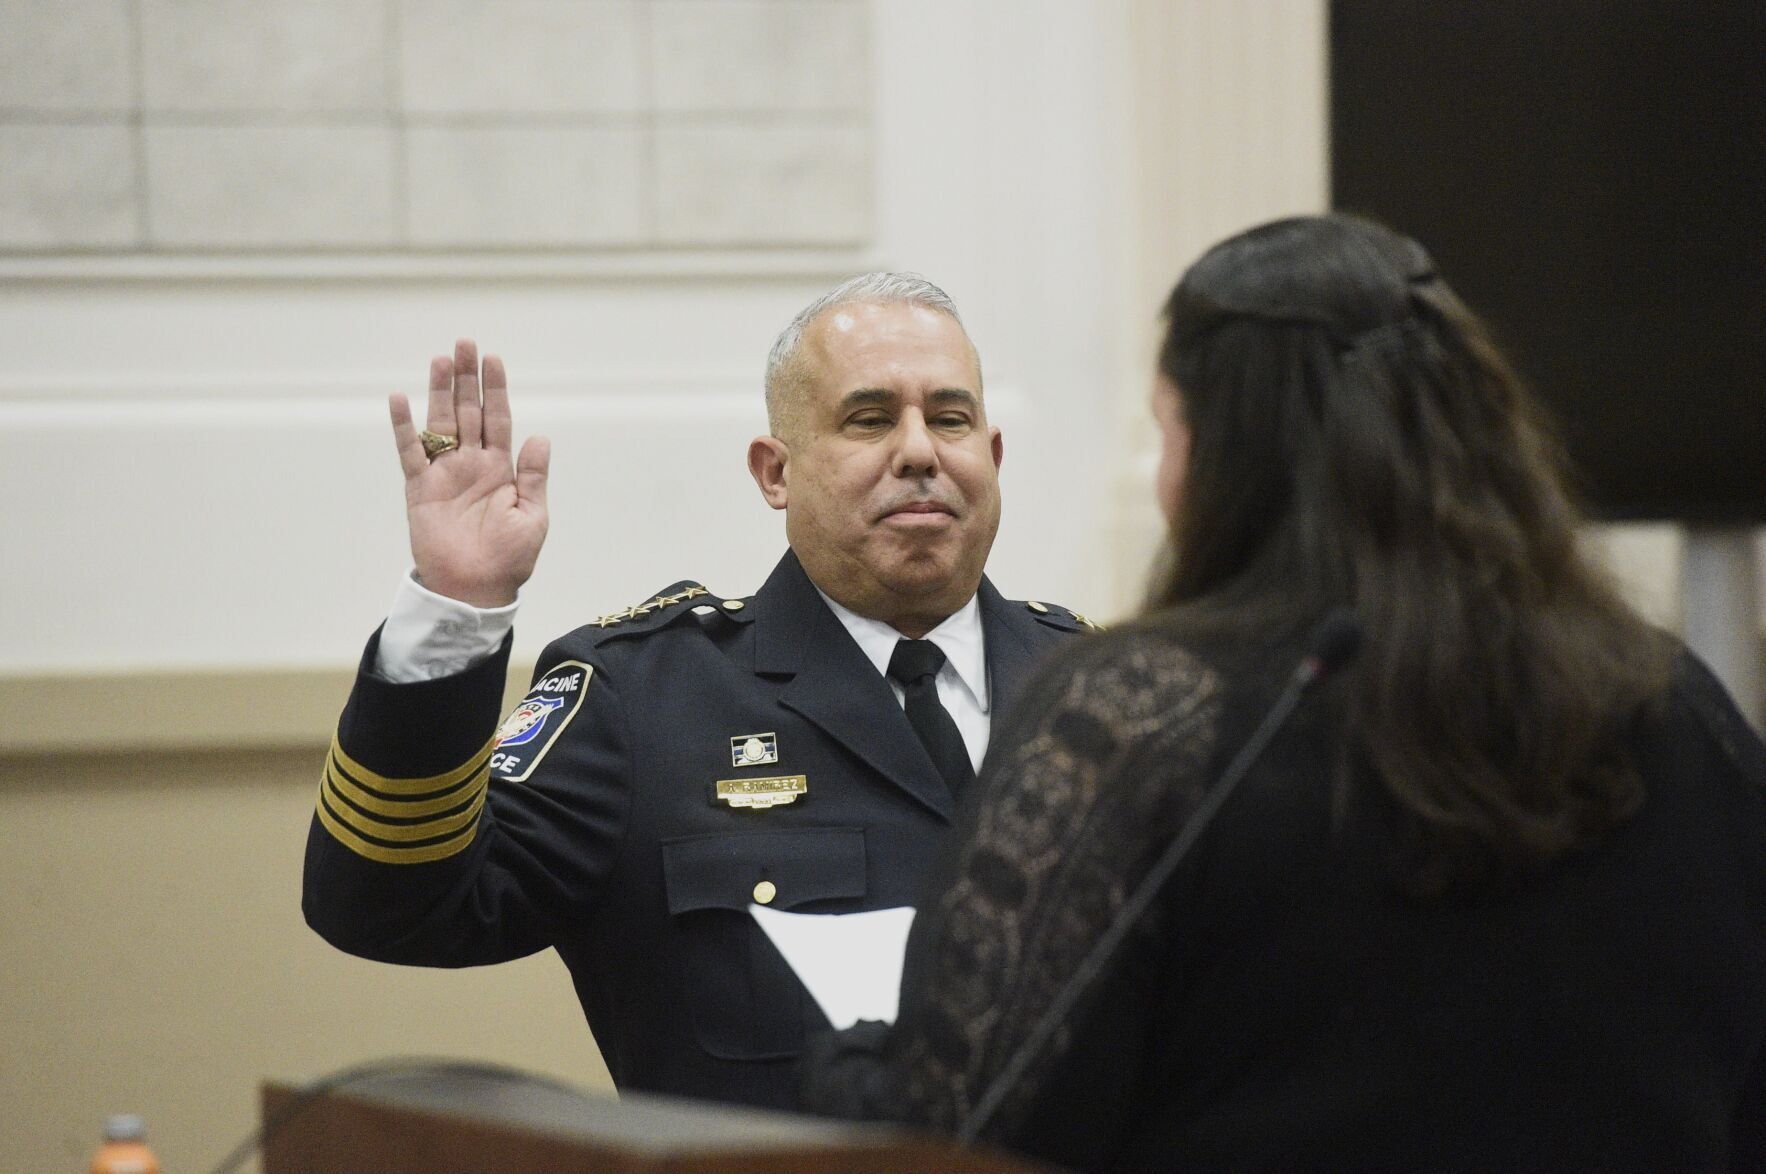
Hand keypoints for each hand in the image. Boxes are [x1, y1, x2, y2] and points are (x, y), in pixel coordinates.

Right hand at [390, 339, 549, 607]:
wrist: (476, 590)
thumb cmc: (509, 559)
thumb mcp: (532, 517)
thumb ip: (532, 476)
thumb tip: (539, 437)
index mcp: (501, 468)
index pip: (498, 419)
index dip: (495, 389)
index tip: (493, 359)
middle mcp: (471, 464)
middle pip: (467, 411)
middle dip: (466, 379)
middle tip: (464, 343)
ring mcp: (445, 473)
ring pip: (439, 423)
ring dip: (439, 391)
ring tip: (441, 360)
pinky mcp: (420, 488)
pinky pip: (410, 452)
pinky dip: (404, 428)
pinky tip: (399, 399)